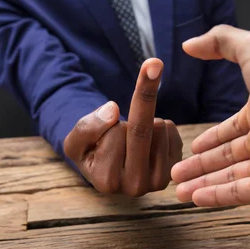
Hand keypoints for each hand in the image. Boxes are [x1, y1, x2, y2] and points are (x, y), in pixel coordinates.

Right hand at [64, 59, 182, 196]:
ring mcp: (158, 182)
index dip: (109, 120)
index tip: (108, 113)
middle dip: (142, 98)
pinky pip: (173, 132)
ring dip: (147, 120)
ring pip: (160, 128)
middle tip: (154, 62)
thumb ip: (87, 126)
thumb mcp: (75, 140)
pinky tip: (149, 140)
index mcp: (107, 181)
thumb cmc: (90, 150)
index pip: (114, 133)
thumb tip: (113, 110)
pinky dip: (162, 127)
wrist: (110, 167)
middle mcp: (134, 186)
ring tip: (133, 136)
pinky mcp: (174, 170)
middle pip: (141, 130)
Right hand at [171, 25, 249, 227]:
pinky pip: (238, 193)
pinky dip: (215, 197)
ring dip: (201, 182)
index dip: (212, 136)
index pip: (231, 126)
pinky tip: (193, 199)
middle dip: (200, 163)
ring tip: (176, 190)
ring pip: (227, 175)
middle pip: (226, 154)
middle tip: (175, 172)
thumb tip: (190, 44)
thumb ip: (223, 42)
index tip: (193, 145)